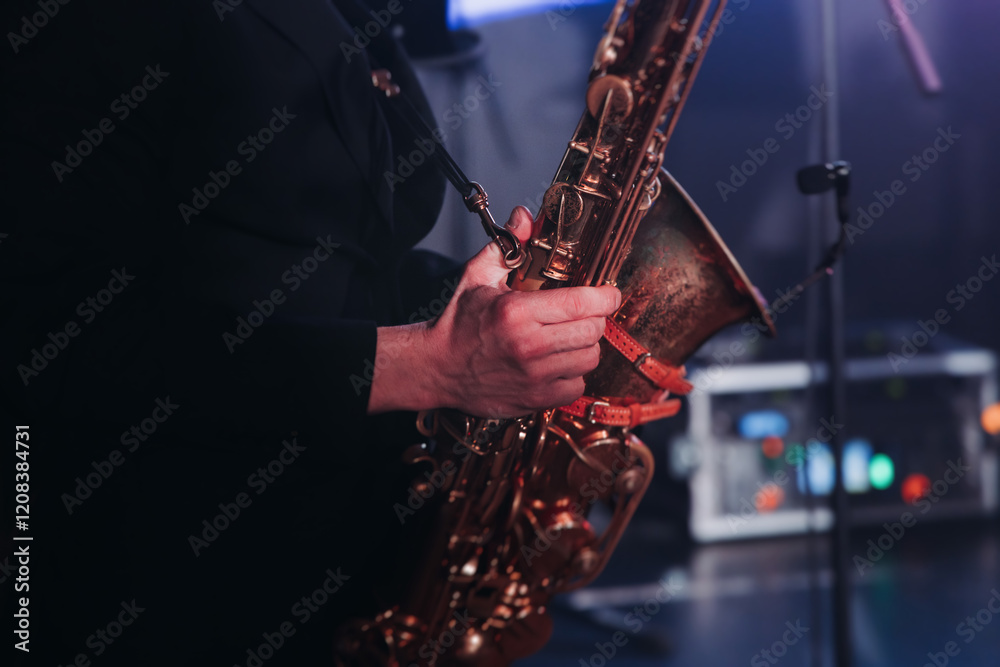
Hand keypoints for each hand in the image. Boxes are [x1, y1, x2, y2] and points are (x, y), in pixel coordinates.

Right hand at [367, 206, 620, 417]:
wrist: (436, 368)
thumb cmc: (458, 323)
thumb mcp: (478, 276)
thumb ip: (507, 245)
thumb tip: (524, 217)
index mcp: (516, 312)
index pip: (582, 302)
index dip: (605, 296)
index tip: (609, 294)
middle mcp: (528, 346)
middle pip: (593, 330)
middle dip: (594, 319)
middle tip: (583, 314)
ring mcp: (534, 376)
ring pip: (590, 358)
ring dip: (585, 346)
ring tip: (569, 338)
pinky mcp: (535, 399)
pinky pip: (578, 386)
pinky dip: (574, 375)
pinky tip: (558, 363)